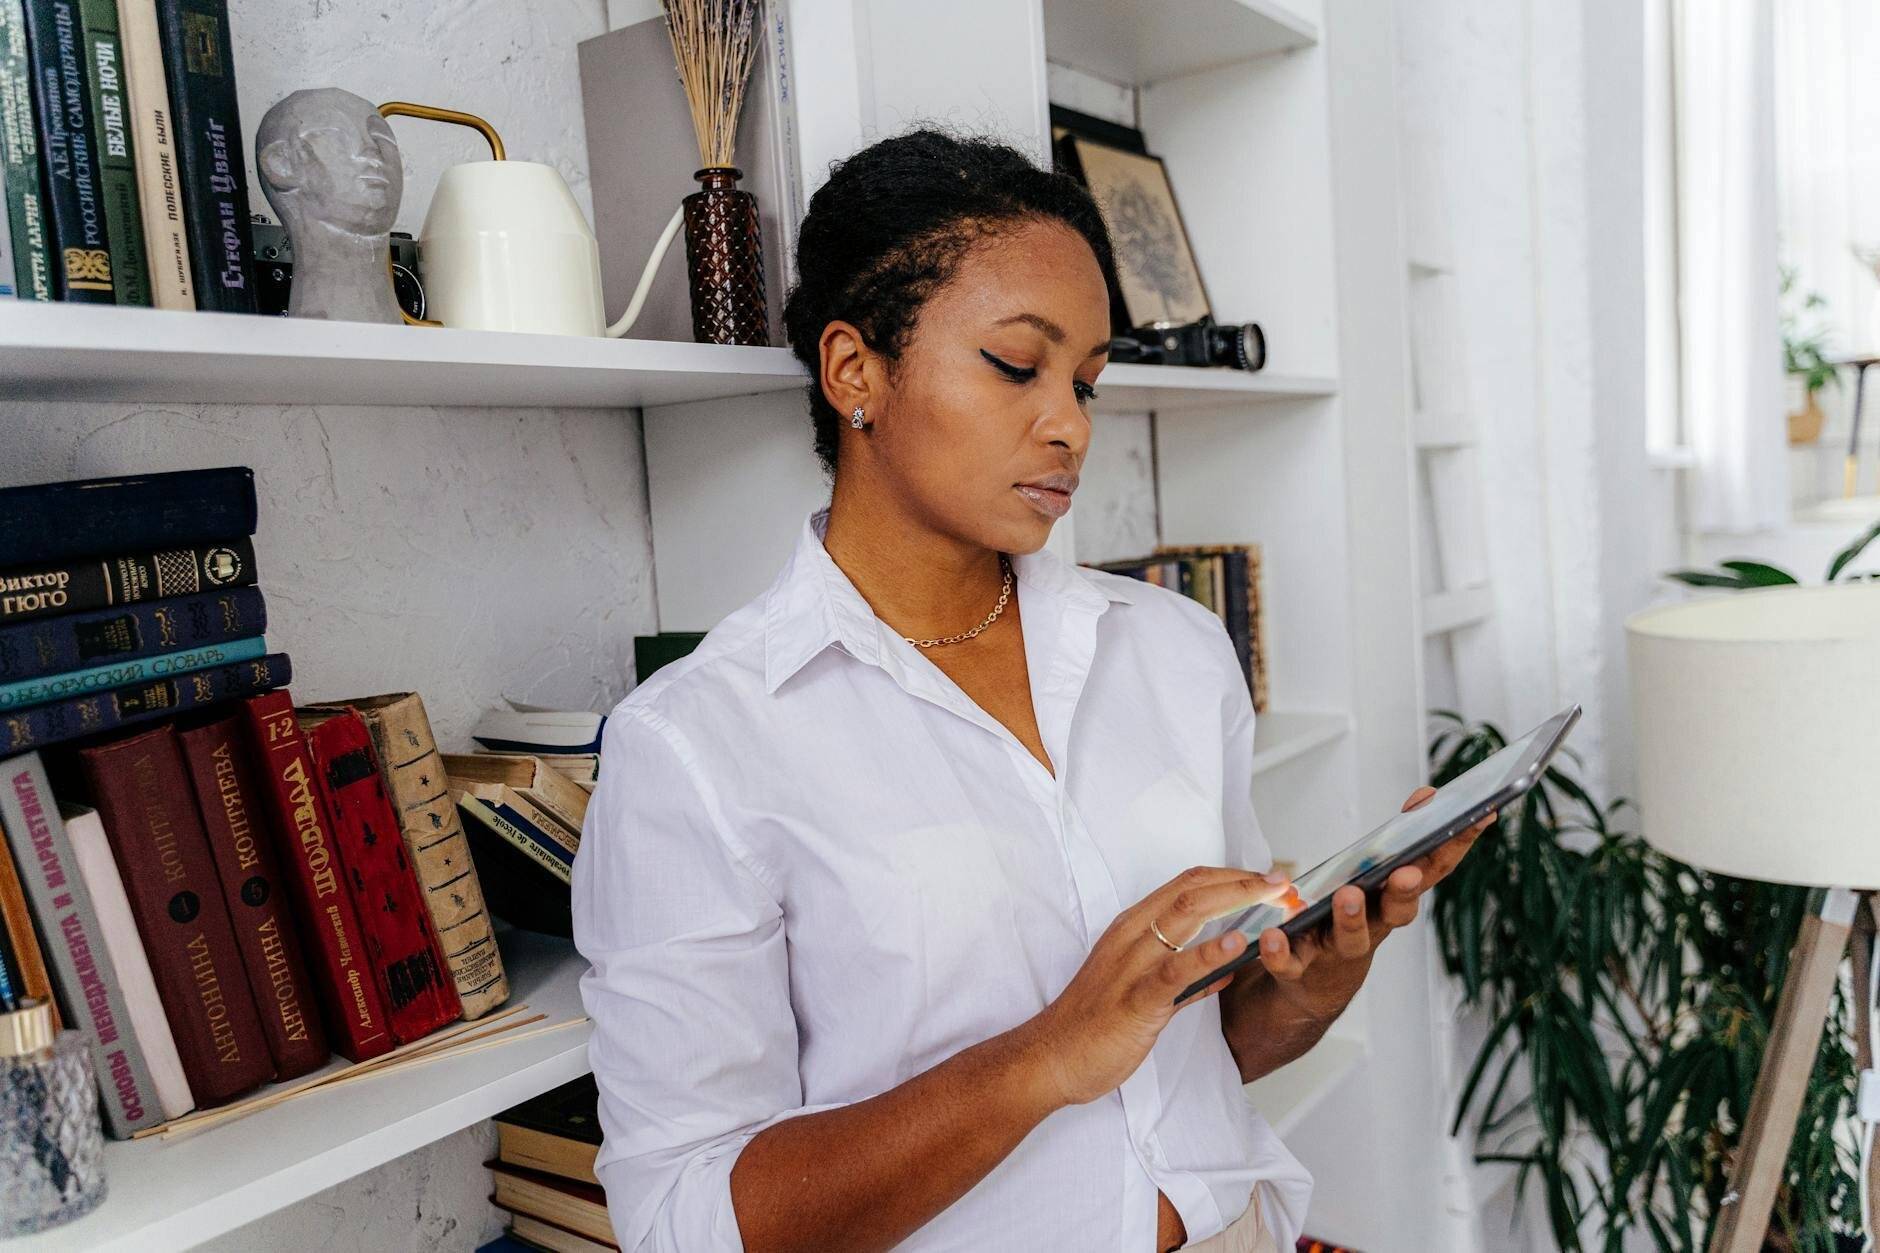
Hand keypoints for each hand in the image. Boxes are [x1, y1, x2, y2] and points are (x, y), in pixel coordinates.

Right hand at [1018, 866, 1291, 1106]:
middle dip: (1241, 880)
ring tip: (1273, 896)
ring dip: (1234, 900)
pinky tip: (1236, 943)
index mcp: (1132, 929)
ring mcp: (1131, 965)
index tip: (1266, 879)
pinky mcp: (1134, 1000)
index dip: (1230, 876)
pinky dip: (1207, 952)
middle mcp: (1131, 936)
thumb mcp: (1144, 991)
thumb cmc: (1093, 1026)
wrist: (1050, 1059)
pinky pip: (1175, 970)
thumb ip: (1186, 978)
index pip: (1186, 884)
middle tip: (1281, 880)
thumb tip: (1226, 965)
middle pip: (1191, 890)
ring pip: (1185, 915)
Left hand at [1251, 787, 1493, 1024]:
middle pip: (1397, 912)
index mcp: (1392, 901)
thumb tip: (1426, 796)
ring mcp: (1337, 951)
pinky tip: (1273, 935)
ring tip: (1348, 894)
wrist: (1309, 988)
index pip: (1431, 872)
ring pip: (1351, 939)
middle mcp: (1372, 927)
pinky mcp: (1299, 970)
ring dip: (1351, 918)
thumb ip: (1394, 844)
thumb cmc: (1343, 921)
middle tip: (1405, 872)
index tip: (1480, 816)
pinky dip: (1280, 952)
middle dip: (1404, 891)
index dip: (1457, 847)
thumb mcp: (1372, 881)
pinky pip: (1289, 963)